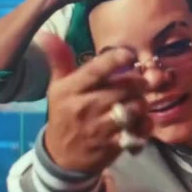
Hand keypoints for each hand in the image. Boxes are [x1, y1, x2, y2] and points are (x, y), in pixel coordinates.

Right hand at [41, 35, 151, 174]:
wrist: (62, 157)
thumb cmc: (64, 115)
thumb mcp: (57, 88)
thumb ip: (60, 61)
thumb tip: (47, 34)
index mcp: (72, 89)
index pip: (97, 69)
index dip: (117, 59)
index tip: (129, 55)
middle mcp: (86, 106)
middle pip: (124, 87)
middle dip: (139, 82)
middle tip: (142, 82)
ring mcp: (100, 127)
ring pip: (134, 107)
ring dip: (143, 102)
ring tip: (140, 101)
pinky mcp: (113, 145)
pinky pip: (138, 130)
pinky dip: (145, 125)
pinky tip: (141, 121)